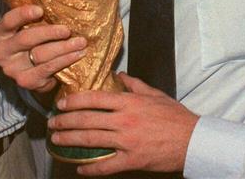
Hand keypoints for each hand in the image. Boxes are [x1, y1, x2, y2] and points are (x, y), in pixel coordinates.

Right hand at [0, 5, 85, 93]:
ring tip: (80, 42)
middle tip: (67, 30)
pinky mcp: (26, 81)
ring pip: (40, 54)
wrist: (33, 72)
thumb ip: (35, 16)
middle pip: (26, 38)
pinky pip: (48, 69)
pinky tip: (77, 54)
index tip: (40, 10)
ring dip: (63, 47)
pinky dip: (64, 60)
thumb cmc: (33, 42)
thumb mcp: (27, 27)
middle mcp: (1, 52)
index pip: (9, 21)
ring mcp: (12, 69)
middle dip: (49, 33)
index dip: (23, 14)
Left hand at [48, 73, 197, 175]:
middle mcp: (124, 120)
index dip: (74, 101)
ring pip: (91, 140)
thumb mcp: (155, 94)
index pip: (94, 98)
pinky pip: (106, 166)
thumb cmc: (175, 117)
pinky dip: (90, 169)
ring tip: (57, 141)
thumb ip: (135, 85)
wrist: (192, 140)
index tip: (61, 103)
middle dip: (66, 121)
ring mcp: (126, 141)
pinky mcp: (132, 160)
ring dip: (71, 140)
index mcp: (129, 102)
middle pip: (87, 119)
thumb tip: (120, 76)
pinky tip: (79, 169)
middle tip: (52, 123)